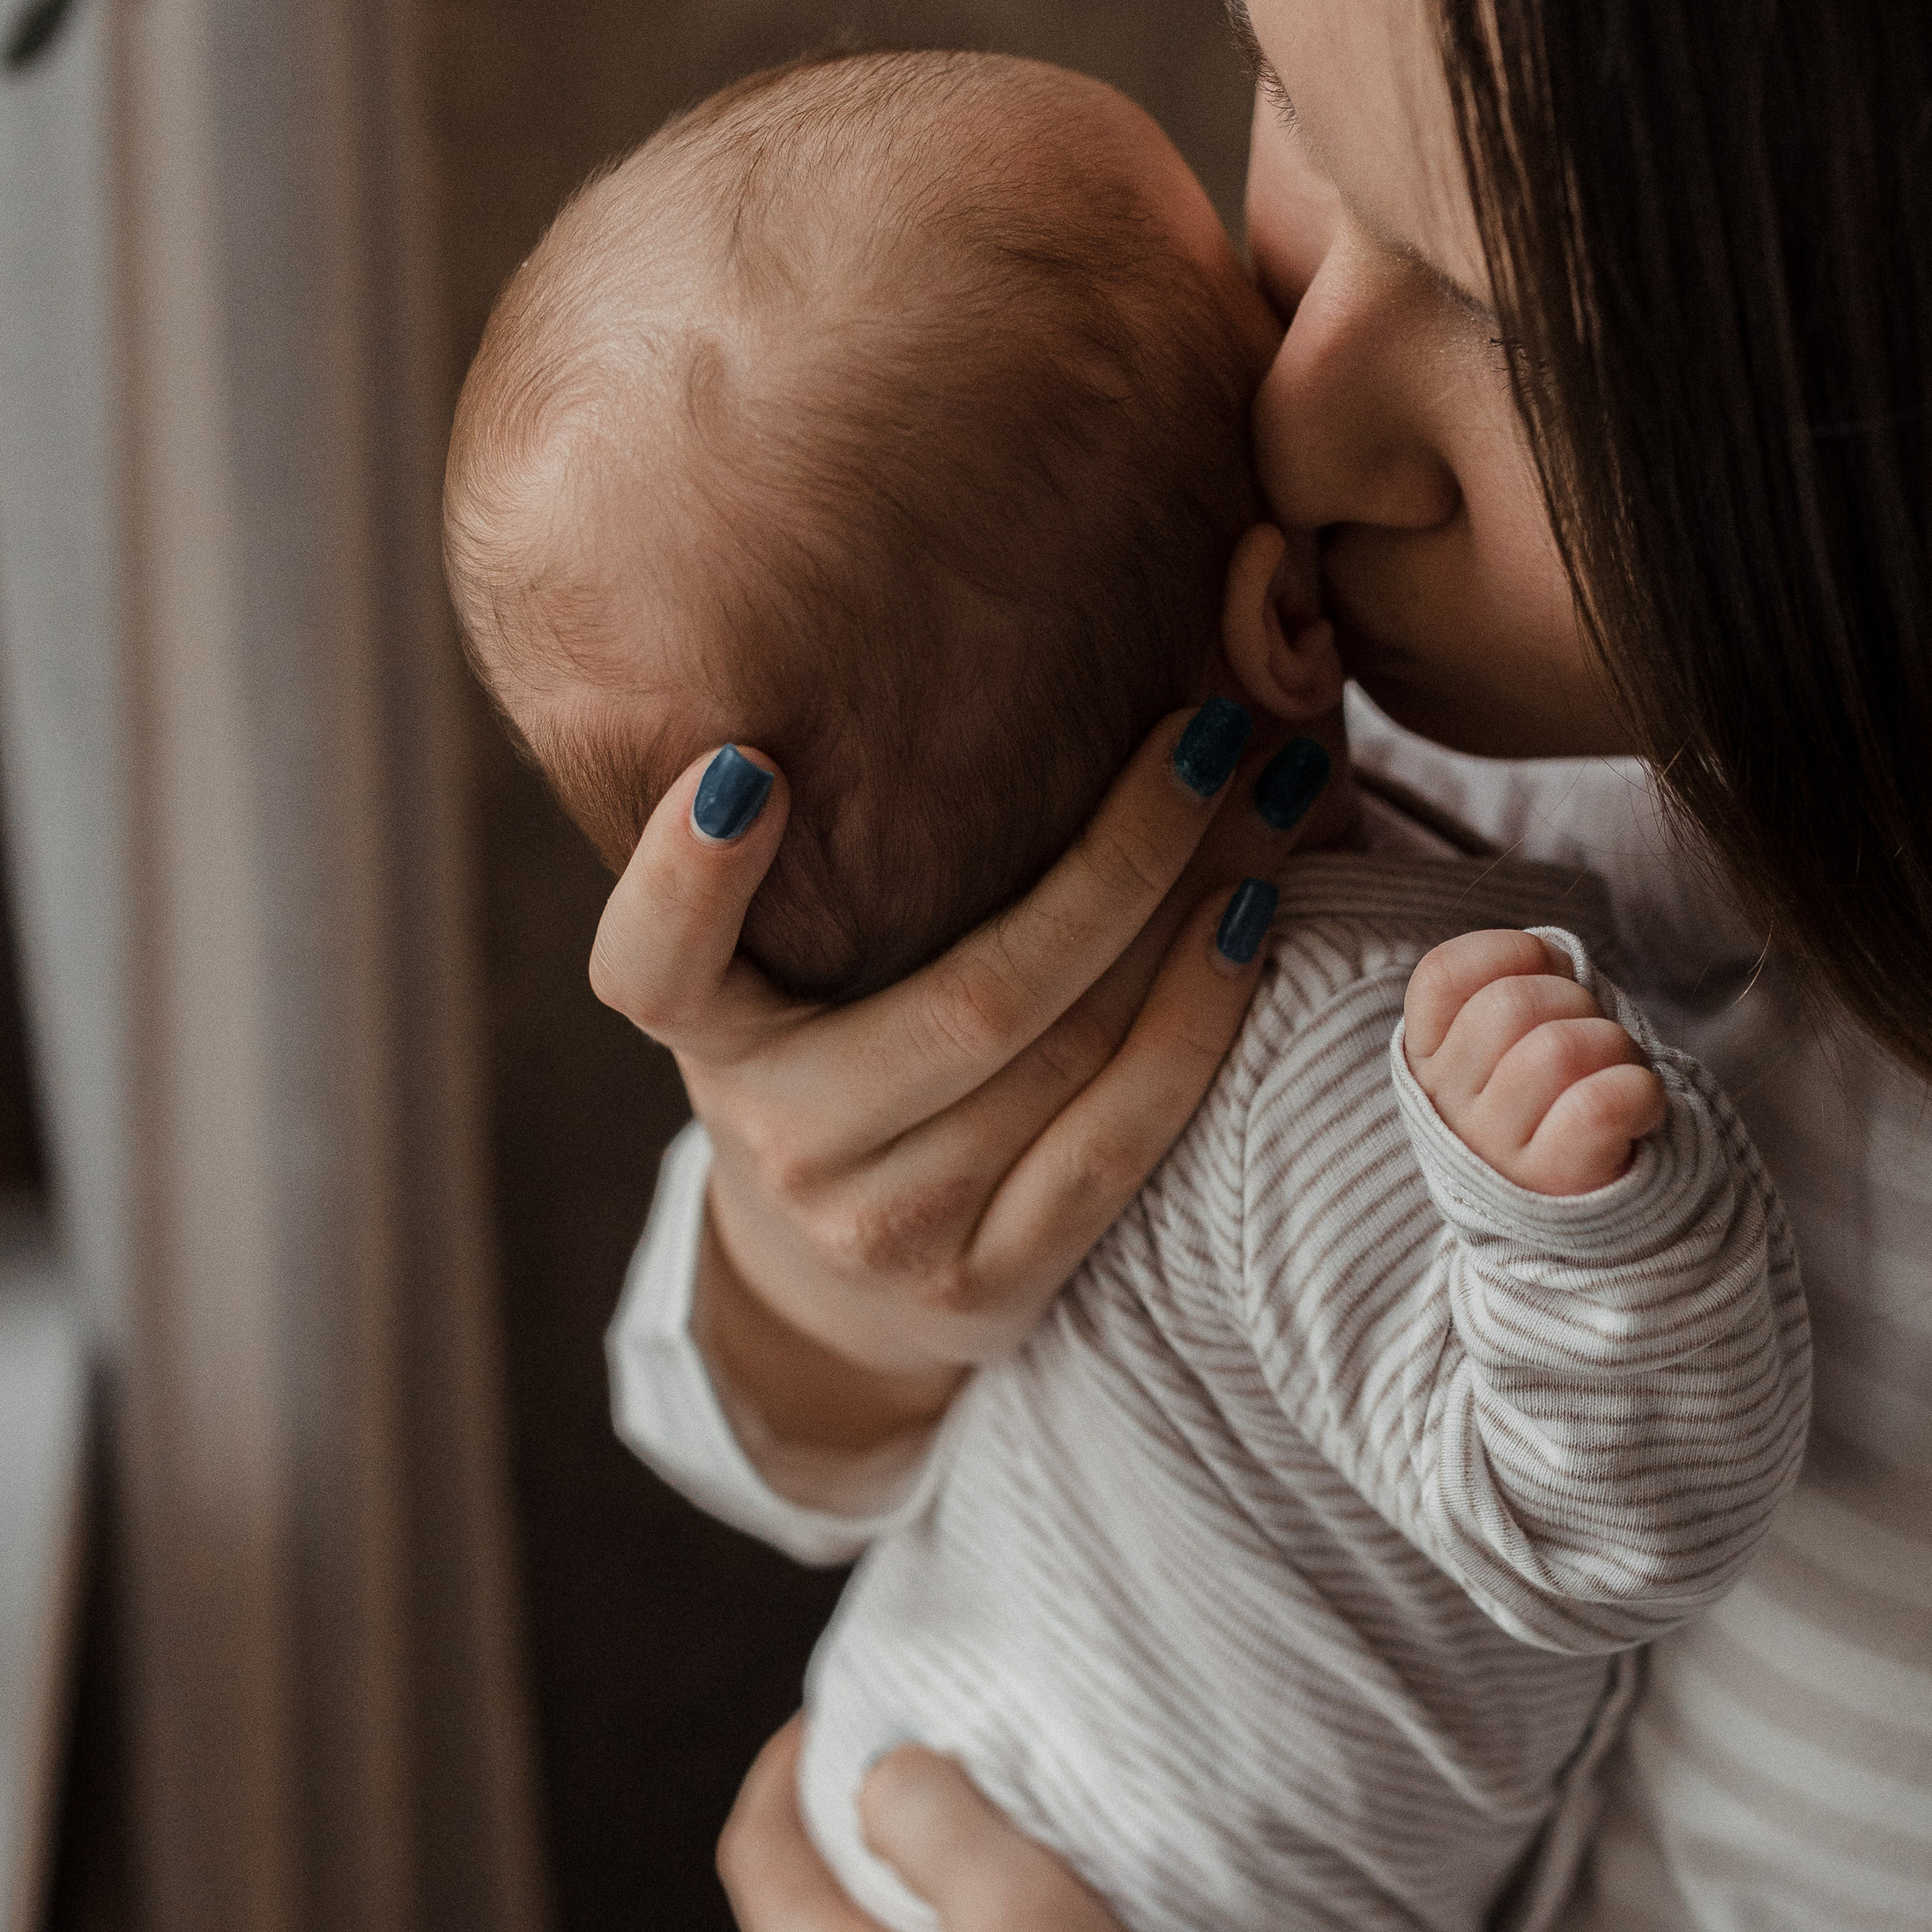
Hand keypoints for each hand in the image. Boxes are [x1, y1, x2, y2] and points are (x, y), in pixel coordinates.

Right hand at [589, 705, 1307, 1421]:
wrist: (851, 1269)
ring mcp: (883, 1228)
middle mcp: (779, 1138)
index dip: (684, 882)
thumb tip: (972, 644)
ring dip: (1194, 913)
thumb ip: (831, 846)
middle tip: (1215, 731)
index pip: (653, 968)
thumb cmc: (848, 1048)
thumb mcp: (792, 958)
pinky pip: (1118, 1139)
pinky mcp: (983, 1287)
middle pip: (973, 994)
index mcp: (711, 1036)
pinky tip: (1253, 920)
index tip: (743, 769)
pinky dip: (1197, 1018)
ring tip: (1278, 800)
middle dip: (1122, 850)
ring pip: (1066, 1055)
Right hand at [1403, 930, 1664, 1196]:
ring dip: (1614, 1047)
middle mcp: (1450, 1107)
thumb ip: (1512, 992)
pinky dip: (1637, 1090)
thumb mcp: (1507, 1049)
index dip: (1508, 952)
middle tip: (1593, 1039)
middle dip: (1576, 1002)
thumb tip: (1549, 956)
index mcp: (1428, 1061)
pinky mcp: (1555, 1181)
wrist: (1580, 1221)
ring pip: (1558, 1050)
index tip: (1544, 977)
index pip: (1443, 974)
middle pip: (1513, 1004)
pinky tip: (1640, 1107)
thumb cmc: (1552, 1105)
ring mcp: (1497, 1149)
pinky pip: (1596, 1106)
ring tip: (1619, 1075)